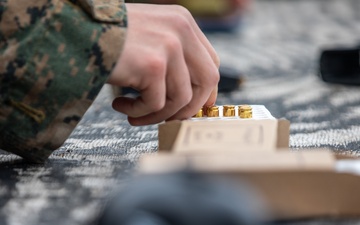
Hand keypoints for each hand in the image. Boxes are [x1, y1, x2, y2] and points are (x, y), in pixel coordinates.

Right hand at [108, 3, 219, 125]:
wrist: (73, 30)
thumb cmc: (107, 37)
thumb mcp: (148, 35)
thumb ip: (173, 57)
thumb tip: (189, 94)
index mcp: (182, 22)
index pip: (211, 62)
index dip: (205, 89)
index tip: (192, 106)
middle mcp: (181, 30)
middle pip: (206, 81)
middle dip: (189, 107)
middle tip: (166, 118)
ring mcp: (169, 47)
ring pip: (181, 99)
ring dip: (158, 114)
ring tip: (134, 114)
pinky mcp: (153, 65)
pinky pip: (157, 104)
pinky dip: (139, 112)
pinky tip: (120, 105)